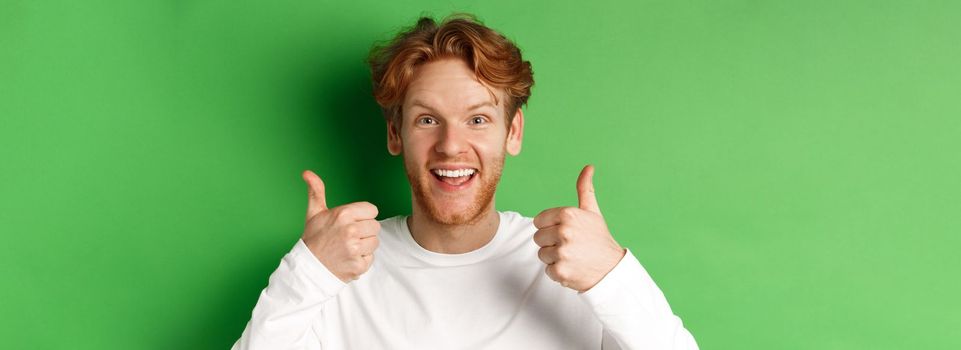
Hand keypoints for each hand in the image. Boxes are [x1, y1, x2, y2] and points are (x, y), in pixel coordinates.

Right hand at [301, 170, 379, 282]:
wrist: (307, 268)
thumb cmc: (313, 239)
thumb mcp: (314, 213)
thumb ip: (316, 191)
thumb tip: (307, 173)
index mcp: (343, 214)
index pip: (372, 210)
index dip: (363, 216)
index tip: (351, 222)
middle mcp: (351, 230)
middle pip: (375, 226)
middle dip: (364, 231)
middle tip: (348, 237)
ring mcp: (355, 249)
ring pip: (375, 242)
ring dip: (364, 246)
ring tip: (348, 248)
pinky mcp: (358, 265)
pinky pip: (371, 258)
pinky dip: (361, 260)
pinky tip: (348, 258)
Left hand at [533, 165, 625, 291]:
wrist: (612, 269)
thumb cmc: (599, 238)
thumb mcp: (592, 212)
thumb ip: (584, 189)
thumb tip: (589, 167)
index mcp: (568, 214)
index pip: (539, 221)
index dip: (550, 227)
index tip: (565, 232)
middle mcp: (564, 232)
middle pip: (538, 237)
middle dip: (551, 243)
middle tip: (571, 246)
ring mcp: (562, 252)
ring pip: (542, 254)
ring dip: (554, 257)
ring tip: (572, 256)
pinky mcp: (560, 271)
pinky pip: (547, 269)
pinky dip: (558, 272)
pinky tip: (572, 267)